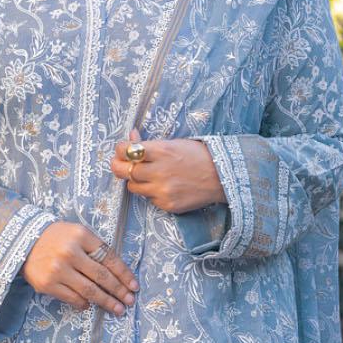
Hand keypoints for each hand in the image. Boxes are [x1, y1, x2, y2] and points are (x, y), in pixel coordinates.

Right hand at [21, 221, 138, 314]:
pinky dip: (84, 303)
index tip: (134, 286)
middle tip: (130, 301)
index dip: (124, 274)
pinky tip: (91, 305)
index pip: (109, 258)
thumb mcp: (77, 234)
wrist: (22, 241)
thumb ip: (95, 249)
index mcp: (81, 236)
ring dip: (106, 302)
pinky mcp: (47, 284)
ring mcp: (57, 270)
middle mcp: (69, 253)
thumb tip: (118, 275)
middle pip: (102, 277)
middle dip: (119, 291)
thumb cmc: (56, 238)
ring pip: (89, 291)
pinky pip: (72, 298)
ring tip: (118, 309)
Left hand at [109, 128, 227, 214]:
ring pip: (133, 187)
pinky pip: (149, 199)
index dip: (120, 150)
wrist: (222, 176)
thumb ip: (149, 144)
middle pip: (123, 171)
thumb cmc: (198, 155)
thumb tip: (131, 137)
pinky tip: (165, 187)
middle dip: (120, 167)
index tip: (122, 150)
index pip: (126, 151)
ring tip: (148, 176)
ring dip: (136, 181)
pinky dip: (152, 193)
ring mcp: (163, 191)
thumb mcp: (174, 143)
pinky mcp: (168, 205)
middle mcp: (159, 172)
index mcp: (161, 151)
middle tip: (121, 165)